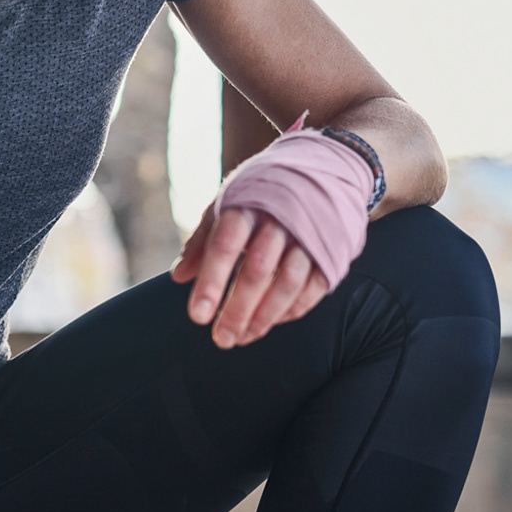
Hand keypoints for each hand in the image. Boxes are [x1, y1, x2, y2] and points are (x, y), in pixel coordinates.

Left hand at [171, 204, 329, 347]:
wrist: (322, 172)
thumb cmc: (260, 196)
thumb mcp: (225, 206)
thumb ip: (202, 241)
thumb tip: (179, 277)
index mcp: (247, 204)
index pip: (225, 246)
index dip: (211, 282)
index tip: (198, 317)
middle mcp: (281, 219)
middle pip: (257, 271)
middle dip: (237, 310)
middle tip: (221, 339)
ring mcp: (310, 235)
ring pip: (288, 283)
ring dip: (264, 316)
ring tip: (242, 338)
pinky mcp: (332, 251)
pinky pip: (314, 288)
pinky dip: (292, 309)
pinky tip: (271, 323)